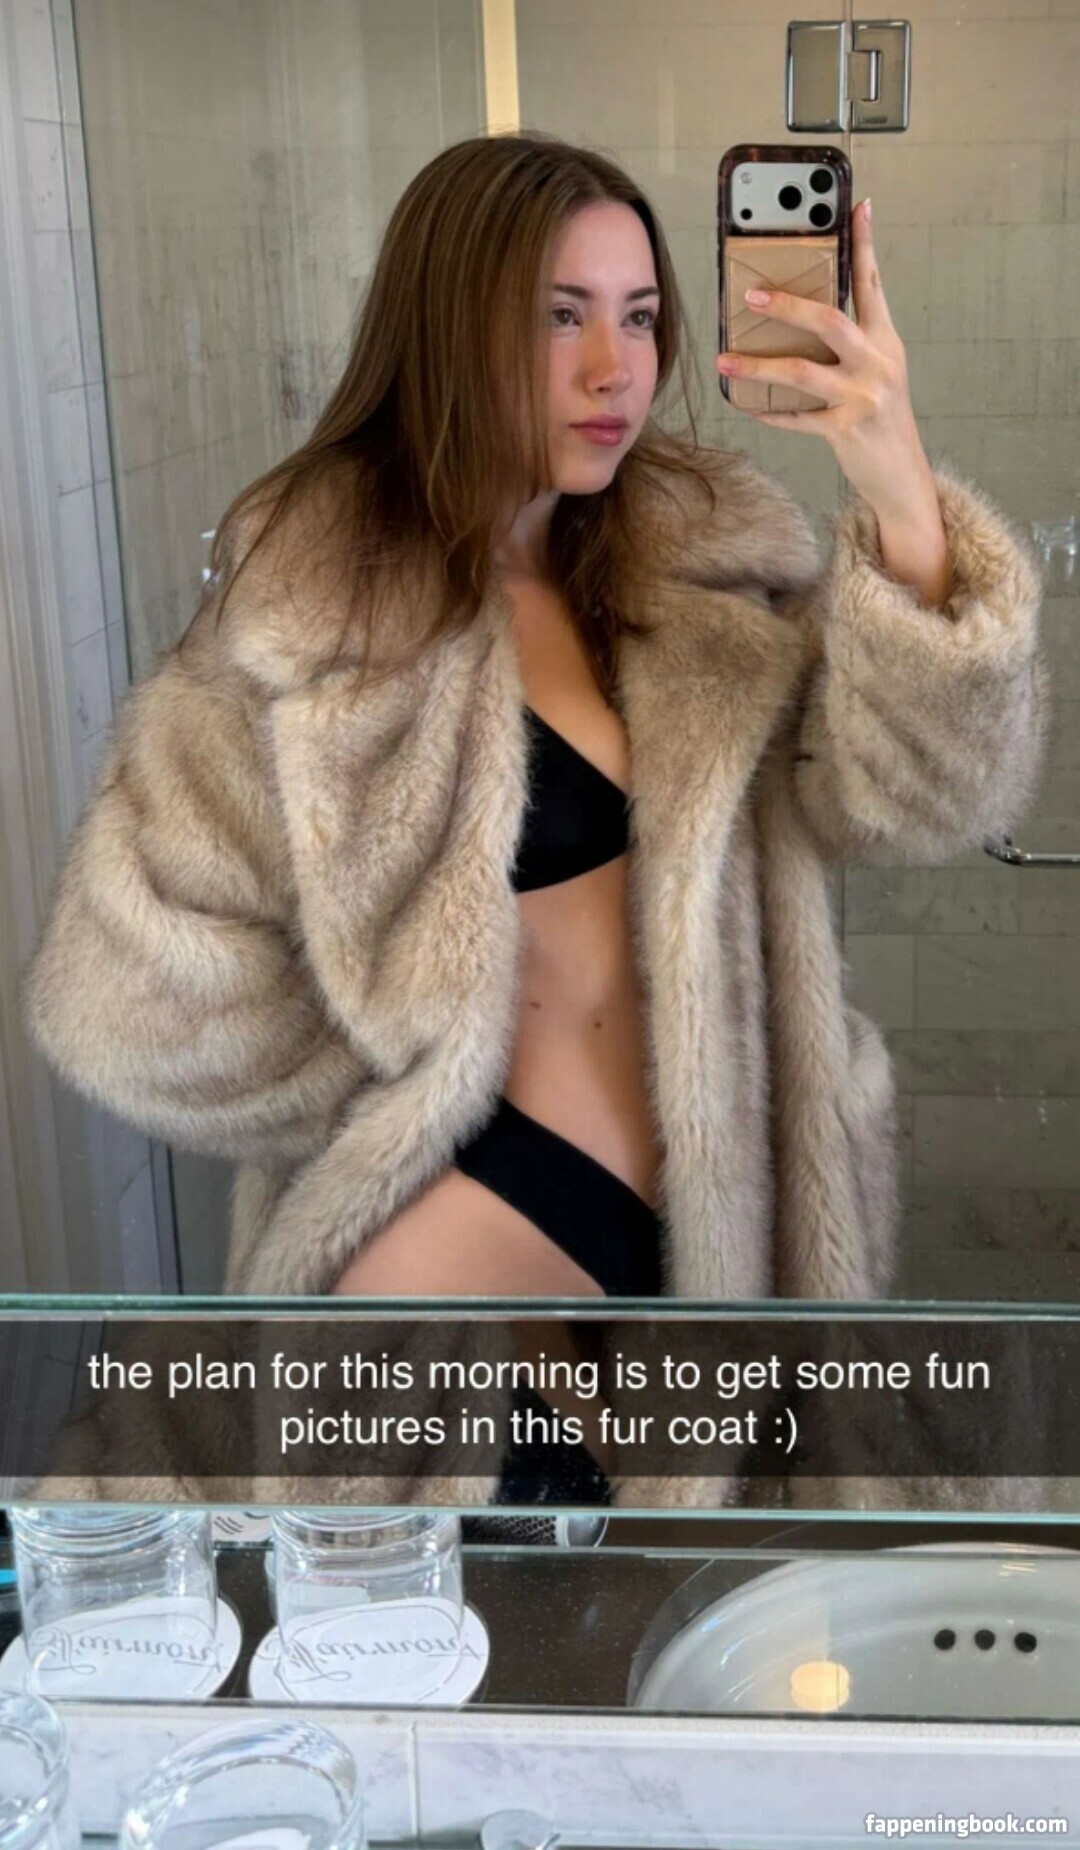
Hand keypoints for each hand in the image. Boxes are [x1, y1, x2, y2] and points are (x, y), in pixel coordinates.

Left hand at [716, 197, 939, 525]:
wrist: (901, 476)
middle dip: (787, 305)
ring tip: (725, 359)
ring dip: (758, 365)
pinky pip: (796, 417)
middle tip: (750, 296)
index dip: (864, 243)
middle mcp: (879, 363)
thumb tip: (802, 313)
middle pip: (830, 321)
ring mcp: (863, 397)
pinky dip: (768, 411)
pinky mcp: (845, 430)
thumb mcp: (879, 371)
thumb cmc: (882, 419)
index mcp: (886, 341)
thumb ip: (852, 341)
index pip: (873, 282)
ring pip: (802, 371)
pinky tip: (745, 403)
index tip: (856, 206)